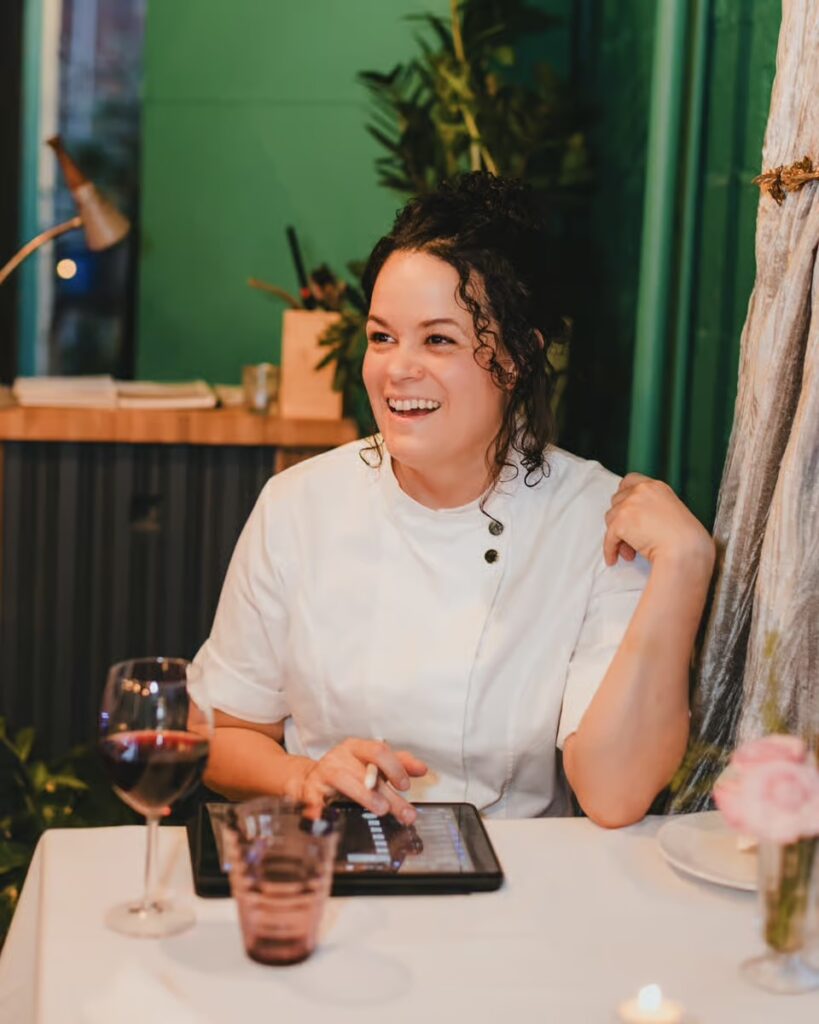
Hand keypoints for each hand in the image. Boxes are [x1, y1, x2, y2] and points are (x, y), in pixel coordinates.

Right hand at [294, 738, 427, 824]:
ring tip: (381, 809)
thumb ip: (398, 765)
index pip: (378, 750)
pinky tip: (324, 817)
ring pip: (344, 780)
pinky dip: (317, 808)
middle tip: (404, 811)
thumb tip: (422, 769)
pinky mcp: (309, 790)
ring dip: (364, 795)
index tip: (406, 786)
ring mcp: (323, 772)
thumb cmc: (347, 770)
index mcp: (356, 747)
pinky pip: (313, 798)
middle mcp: (339, 756)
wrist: (310, 779)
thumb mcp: (372, 764)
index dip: (394, 767)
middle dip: (387, 792)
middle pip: (365, 770)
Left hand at [603, 473, 714, 570]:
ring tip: (630, 551)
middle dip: (621, 519)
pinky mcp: (621, 522)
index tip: (623, 508)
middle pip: (617, 502)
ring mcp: (629, 505)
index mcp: (655, 487)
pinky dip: (610, 550)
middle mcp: (641, 491)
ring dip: (618, 536)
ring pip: (611, 519)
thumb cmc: (683, 538)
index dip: (624, 496)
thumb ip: (650, 508)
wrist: (684, 549)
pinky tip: (614, 559)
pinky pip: (609, 538)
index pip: (630, 481)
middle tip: (629, 537)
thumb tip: (632, 521)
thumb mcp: (669, 512)